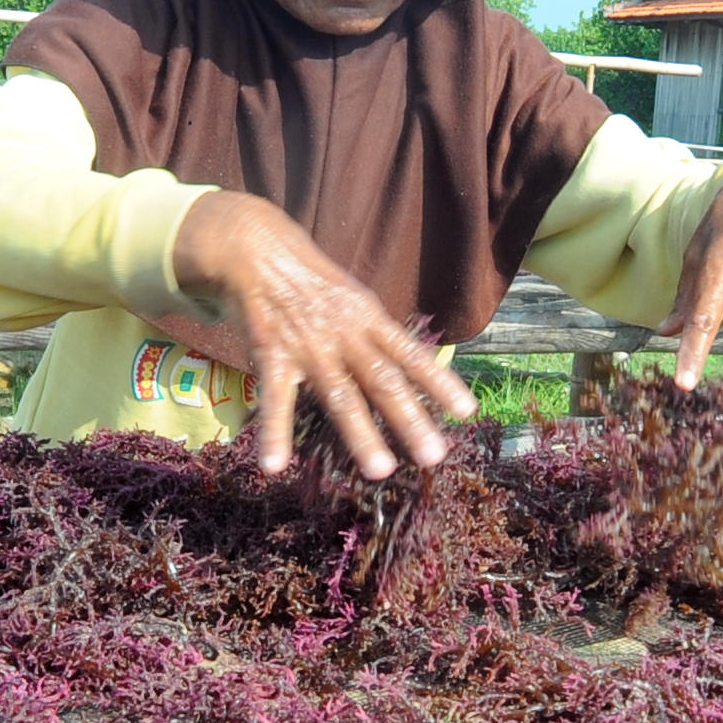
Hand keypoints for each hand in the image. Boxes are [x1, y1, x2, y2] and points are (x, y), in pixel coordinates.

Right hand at [172, 190, 477, 478]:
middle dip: (410, 420)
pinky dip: (274, 433)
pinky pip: (275, 398)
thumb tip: (412, 366)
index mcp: (369, 318)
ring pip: (340, 395)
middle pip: (383, 380)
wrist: (255, 251)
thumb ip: (377, 335)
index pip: (411, 354)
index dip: (439, 381)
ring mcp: (309, 345)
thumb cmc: (310, 283)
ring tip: (380, 471)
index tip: (467, 412)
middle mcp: (345, 333)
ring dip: (361, 435)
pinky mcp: (272, 353)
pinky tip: (274, 465)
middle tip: (433, 457)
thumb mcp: (353, 299)